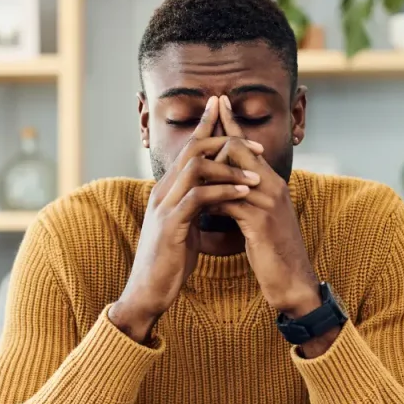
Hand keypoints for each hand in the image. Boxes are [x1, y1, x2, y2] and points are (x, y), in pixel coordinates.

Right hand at [109, 96, 262, 342]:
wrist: (148, 291)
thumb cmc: (169, 262)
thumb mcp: (183, 226)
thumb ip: (193, 206)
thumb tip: (212, 194)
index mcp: (166, 190)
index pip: (187, 149)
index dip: (207, 127)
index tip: (226, 112)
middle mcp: (162, 192)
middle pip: (191, 149)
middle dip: (224, 139)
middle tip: (255, 144)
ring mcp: (164, 207)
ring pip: (195, 168)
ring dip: (229, 167)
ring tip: (255, 175)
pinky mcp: (171, 225)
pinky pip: (198, 197)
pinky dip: (223, 191)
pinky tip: (243, 192)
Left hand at [209, 95, 321, 320]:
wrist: (292, 282)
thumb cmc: (273, 252)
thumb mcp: (257, 221)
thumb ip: (243, 200)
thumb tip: (220, 189)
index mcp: (271, 184)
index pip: (249, 145)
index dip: (232, 124)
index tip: (218, 103)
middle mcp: (273, 186)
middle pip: (240, 149)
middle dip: (216, 139)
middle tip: (200, 129)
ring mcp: (268, 202)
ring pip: (232, 171)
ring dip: (208, 170)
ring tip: (188, 167)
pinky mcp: (261, 222)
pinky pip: (229, 202)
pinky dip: (211, 200)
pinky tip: (197, 204)